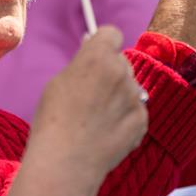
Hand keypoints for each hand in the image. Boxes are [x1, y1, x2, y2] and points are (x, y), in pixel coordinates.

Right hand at [0, 27, 148, 195]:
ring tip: (98, 117)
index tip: (95, 55)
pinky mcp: (143, 121)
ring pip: (130, 87)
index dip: (102, 44)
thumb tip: (91, 61)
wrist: (66, 161)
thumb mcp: (59, 81)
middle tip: (93, 92)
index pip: (111, 33)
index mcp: (98, 57)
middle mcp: (122, 72)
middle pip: (121, 61)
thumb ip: (81, 66)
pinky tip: (107, 131)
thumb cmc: (53, 120)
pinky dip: (125, 117)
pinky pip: (136, 110)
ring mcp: (135, 97)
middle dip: (110, 71)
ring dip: (119, 95)